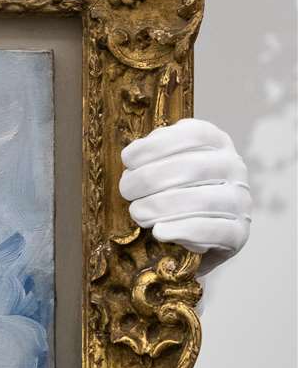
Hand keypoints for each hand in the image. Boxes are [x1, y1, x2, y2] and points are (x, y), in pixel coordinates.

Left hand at [119, 118, 250, 274]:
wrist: (204, 233)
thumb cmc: (180, 190)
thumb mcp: (171, 163)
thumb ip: (157, 157)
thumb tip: (134, 164)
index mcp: (217, 142)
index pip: (192, 134)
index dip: (155, 145)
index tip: (128, 159)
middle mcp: (234, 167)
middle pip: (190, 167)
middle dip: (149, 179)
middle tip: (127, 190)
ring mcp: (240, 200)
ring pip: (201, 200)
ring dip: (160, 206)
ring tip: (138, 212)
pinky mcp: (239, 232)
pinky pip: (212, 231)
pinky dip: (181, 231)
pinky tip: (159, 231)